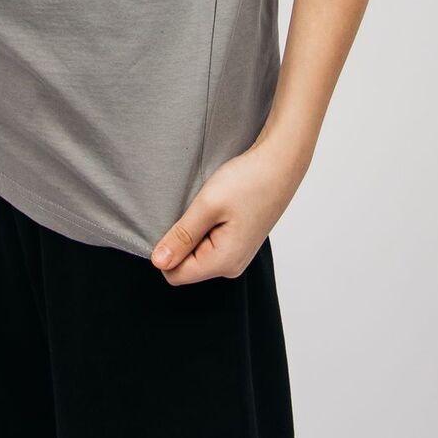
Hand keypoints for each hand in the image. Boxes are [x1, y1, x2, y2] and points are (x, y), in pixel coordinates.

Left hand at [150, 132, 304, 284]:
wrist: (280, 163)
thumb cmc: (248, 181)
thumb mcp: (208, 205)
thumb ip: (182, 236)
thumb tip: (157, 262)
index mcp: (224, 262)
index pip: (175, 274)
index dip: (166, 250)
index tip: (175, 220)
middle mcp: (232, 266)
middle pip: (186, 265)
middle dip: (181, 240)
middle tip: (195, 209)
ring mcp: (237, 255)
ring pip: (198, 253)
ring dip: (194, 231)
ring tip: (208, 206)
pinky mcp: (240, 242)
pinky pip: (210, 244)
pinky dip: (206, 227)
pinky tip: (217, 207)